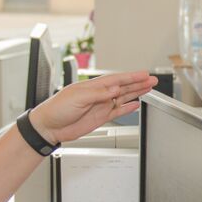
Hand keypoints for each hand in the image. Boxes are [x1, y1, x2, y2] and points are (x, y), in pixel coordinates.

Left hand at [31, 69, 156, 144]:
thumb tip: (115, 89)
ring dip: (136, 93)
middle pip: (123, 87)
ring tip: (148, 88)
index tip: (144, 74)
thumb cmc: (57, 108)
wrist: (49, 126)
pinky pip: (118, 111)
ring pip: (123, 98)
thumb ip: (98, 93)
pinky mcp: (100, 117)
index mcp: (93, 86)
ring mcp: (100, 106)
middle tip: (152, 80)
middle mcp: (99, 95)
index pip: (117, 79)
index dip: (131, 76)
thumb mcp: (77, 97)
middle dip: (138, 83)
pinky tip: (135, 104)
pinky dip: (128, 108)